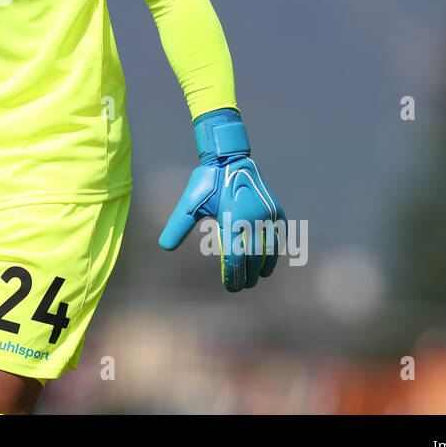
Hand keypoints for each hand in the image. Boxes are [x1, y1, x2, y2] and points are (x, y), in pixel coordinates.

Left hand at [159, 108, 285, 291]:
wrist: (230, 159)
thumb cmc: (207, 182)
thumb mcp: (189, 204)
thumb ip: (178, 226)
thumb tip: (165, 247)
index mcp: (232, 219)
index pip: (236, 257)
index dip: (235, 276)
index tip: (232, 288)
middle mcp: (254, 219)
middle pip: (254, 258)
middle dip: (249, 275)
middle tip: (243, 286)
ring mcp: (268, 214)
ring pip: (270, 249)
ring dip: (264, 266)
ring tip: (257, 277)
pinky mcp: (276, 209)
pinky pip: (280, 235)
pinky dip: (275, 250)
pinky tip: (269, 260)